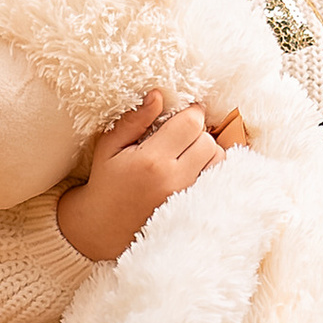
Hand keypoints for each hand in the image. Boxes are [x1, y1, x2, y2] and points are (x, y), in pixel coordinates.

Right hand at [56, 89, 243, 263]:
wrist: (104, 227)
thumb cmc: (107, 182)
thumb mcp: (110, 146)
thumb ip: (135, 120)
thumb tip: (158, 95)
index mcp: (151, 161)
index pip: (191, 123)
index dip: (190, 113)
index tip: (183, 115)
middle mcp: (174, 180)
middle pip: (208, 140)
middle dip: (197, 133)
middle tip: (180, 138)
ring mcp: (187, 198)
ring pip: (218, 160)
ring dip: (207, 152)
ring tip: (186, 155)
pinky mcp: (195, 209)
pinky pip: (217, 181)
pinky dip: (210, 170)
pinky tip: (192, 170)